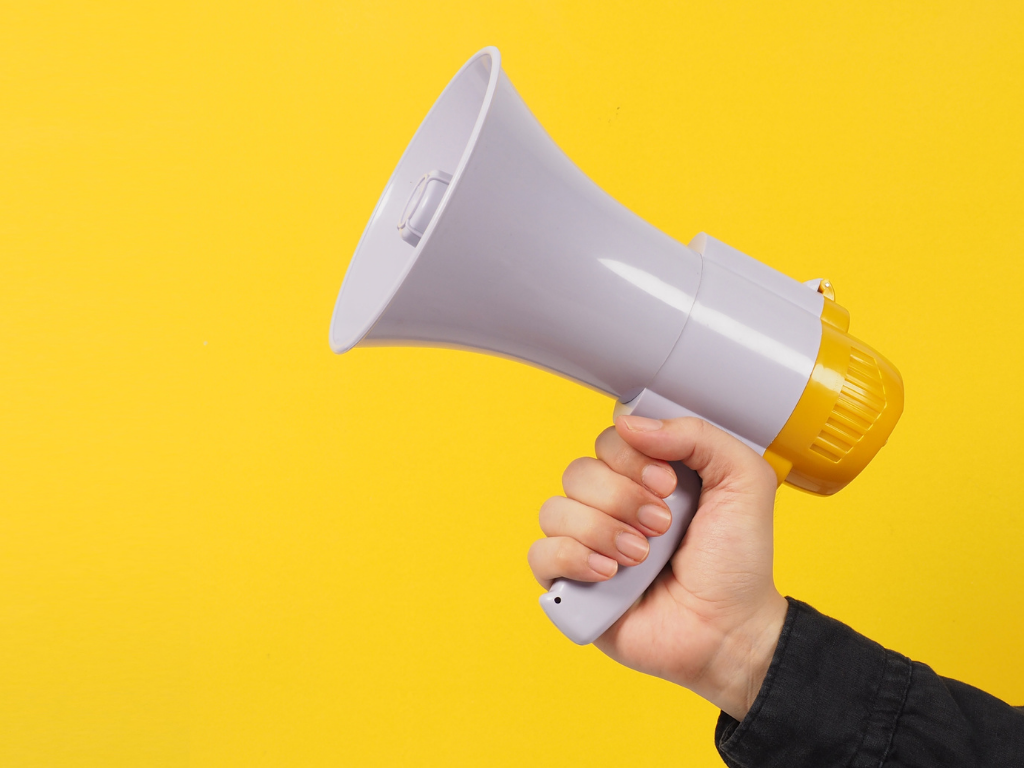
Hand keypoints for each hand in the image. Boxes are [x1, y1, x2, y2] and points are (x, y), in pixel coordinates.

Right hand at [528, 415, 787, 719]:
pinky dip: (572, 558)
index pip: (609, 441)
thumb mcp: (742, 480)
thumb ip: (697, 435)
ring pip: (554, 511)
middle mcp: (612, 506)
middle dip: (621, 499)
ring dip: (601, 531)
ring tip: (640, 558)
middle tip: (661, 527)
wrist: (731, 630)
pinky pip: (539, 553)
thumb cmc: (737, 563)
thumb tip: (629, 424)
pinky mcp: (571, 583)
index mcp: (645, 477)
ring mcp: (588, 544)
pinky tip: (609, 574)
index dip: (631, 459)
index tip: (667, 485)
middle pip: (578, 473)